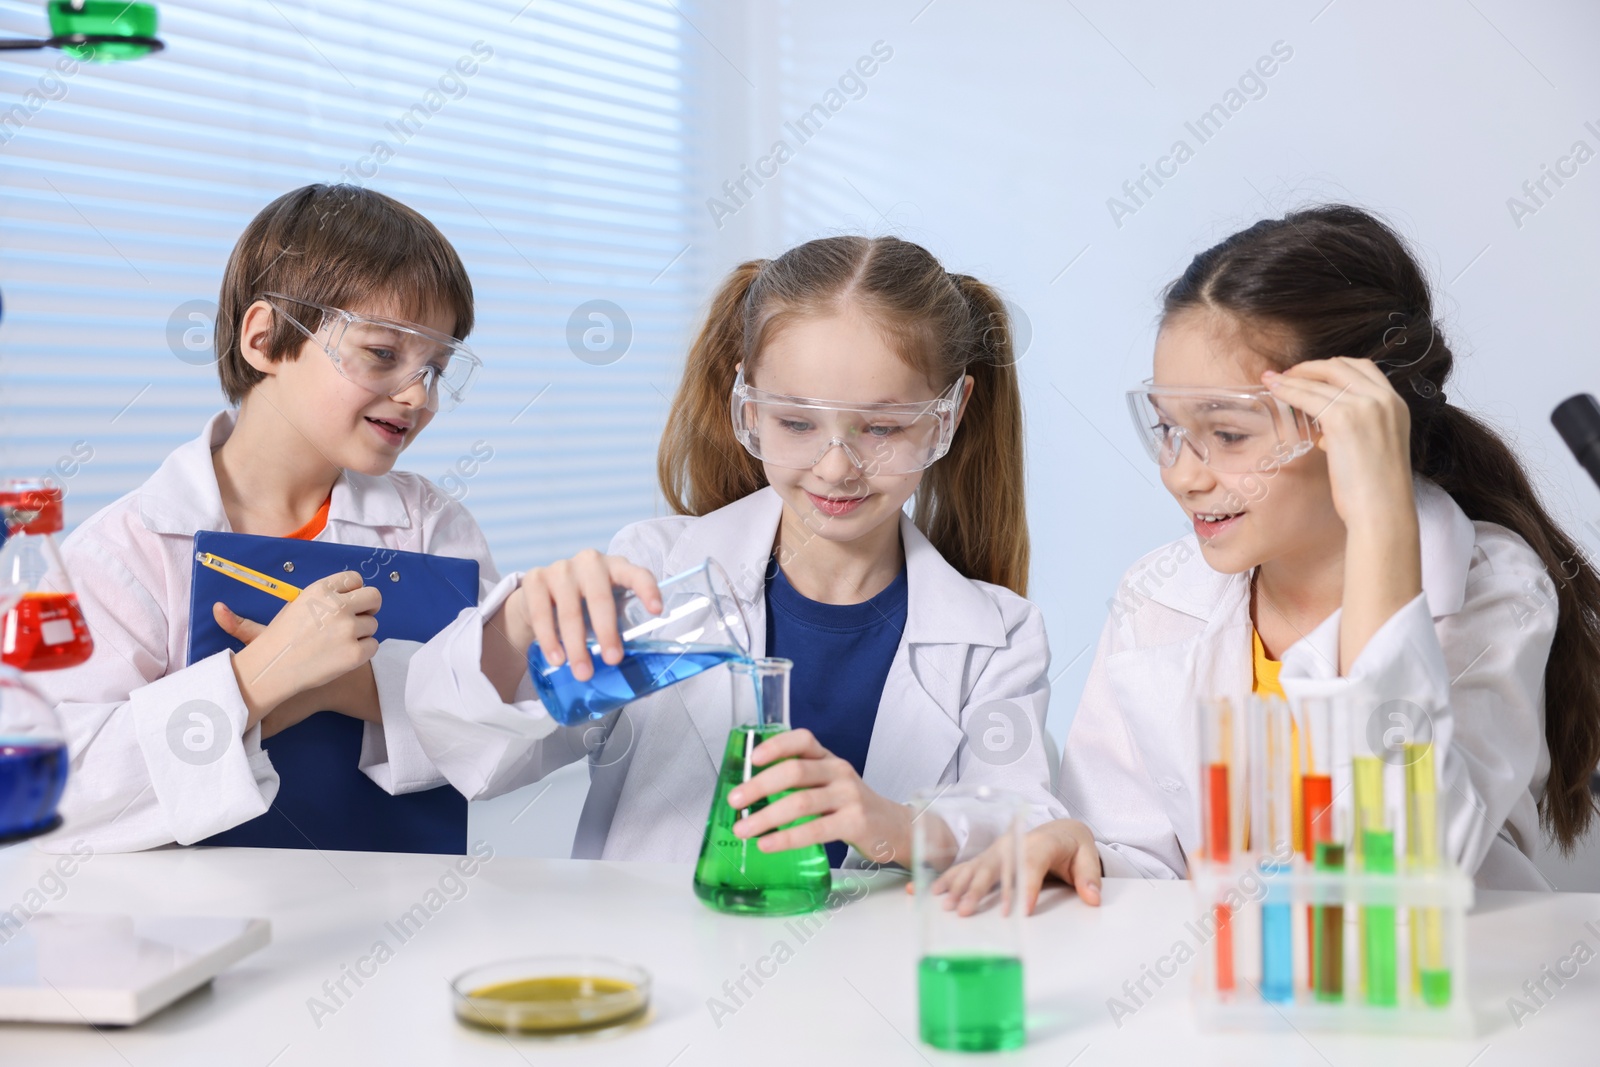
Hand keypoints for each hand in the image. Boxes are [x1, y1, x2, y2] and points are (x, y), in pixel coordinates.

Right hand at [218, 570, 379, 728]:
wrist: (271, 668)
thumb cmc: (282, 638)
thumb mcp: (298, 605)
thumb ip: (326, 599)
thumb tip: (351, 597)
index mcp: (321, 590)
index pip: (355, 579)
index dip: (355, 591)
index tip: (351, 602)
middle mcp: (337, 606)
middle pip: (374, 597)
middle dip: (370, 607)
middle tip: (360, 618)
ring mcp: (348, 629)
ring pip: (373, 624)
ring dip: (361, 633)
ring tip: (338, 643)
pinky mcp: (355, 653)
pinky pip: (373, 646)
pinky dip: (362, 651)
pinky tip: (342, 656)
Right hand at [487, 549, 661, 693]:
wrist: (539, 598)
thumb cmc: (584, 607)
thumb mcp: (606, 612)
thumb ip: (622, 635)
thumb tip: (642, 684)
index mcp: (617, 568)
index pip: (637, 574)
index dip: (648, 590)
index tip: (657, 611)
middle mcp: (590, 563)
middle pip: (600, 598)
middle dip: (607, 632)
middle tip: (612, 660)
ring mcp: (561, 569)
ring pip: (570, 609)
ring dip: (576, 645)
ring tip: (582, 672)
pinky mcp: (535, 579)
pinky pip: (541, 613)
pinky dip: (549, 639)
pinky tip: (556, 659)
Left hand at [728, 728, 907, 865]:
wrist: (894, 827)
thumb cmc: (850, 805)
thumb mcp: (829, 783)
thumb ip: (798, 781)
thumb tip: (748, 793)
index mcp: (828, 758)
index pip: (803, 740)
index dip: (777, 745)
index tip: (752, 758)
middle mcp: (839, 772)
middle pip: (795, 772)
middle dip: (759, 786)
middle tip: (734, 800)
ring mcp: (849, 797)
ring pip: (801, 802)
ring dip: (766, 817)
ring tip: (743, 829)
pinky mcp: (855, 823)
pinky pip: (815, 830)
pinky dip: (787, 838)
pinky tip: (768, 844)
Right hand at [919, 819, 1101, 915]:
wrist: (1061, 829)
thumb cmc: (1073, 845)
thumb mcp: (1087, 858)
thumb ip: (1089, 878)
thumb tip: (1093, 898)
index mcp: (1039, 842)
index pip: (1030, 865)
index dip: (1025, 888)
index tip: (1019, 913)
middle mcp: (1013, 844)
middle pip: (994, 868)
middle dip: (978, 890)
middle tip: (965, 912)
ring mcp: (997, 850)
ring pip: (974, 868)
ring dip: (957, 886)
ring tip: (945, 905)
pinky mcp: (988, 857)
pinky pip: (965, 868)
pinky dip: (946, 880)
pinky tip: (928, 891)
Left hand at [1260, 358, 1413, 531]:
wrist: (1382, 510)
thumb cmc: (1374, 490)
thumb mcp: (1374, 448)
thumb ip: (1355, 431)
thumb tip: (1324, 431)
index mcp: (1395, 404)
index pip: (1362, 368)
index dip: (1332, 367)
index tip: (1311, 374)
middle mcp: (1383, 399)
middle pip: (1340, 366)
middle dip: (1310, 367)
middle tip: (1287, 375)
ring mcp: (1365, 406)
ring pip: (1320, 381)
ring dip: (1293, 377)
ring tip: (1272, 381)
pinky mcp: (1343, 419)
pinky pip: (1307, 396)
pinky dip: (1288, 390)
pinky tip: (1274, 391)